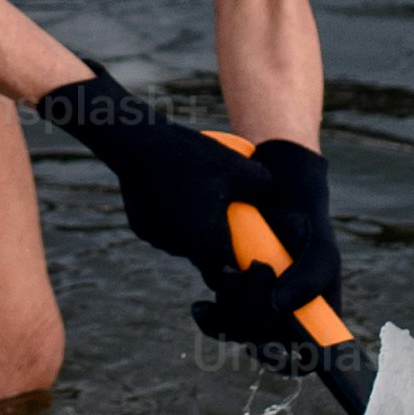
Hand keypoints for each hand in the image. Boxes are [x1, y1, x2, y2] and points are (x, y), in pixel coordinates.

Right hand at [29, 69, 257, 285]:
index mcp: (206, 242)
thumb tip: (275, 204)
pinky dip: (177, 221)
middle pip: (209, 259)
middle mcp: (180, 248)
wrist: (138, 143)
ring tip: (205, 200)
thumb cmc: (193, 156)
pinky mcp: (142, 228)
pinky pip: (167, 232)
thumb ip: (264, 190)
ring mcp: (157, 239)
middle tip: (230, 216)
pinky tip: (181, 193)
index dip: (243, 264)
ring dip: (198, 232)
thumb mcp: (241, 167)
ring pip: (187, 245)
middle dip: (222, 244)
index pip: (231, 271)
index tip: (251, 246)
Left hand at [189, 137, 343, 351]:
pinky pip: (218, 325)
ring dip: (233, 307)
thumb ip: (311, 277)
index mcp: (315, 317)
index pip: (305, 360)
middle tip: (256, 270)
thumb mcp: (320, 246)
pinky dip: (209, 317)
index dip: (286, 361)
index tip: (269, 347)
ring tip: (233, 269)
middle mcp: (286, 322)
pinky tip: (200, 307)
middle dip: (255, 317)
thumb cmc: (305, 224)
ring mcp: (257, 313)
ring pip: (241, 335)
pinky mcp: (231, 303)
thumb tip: (278, 309)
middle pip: (267, 349)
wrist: (269, 195)